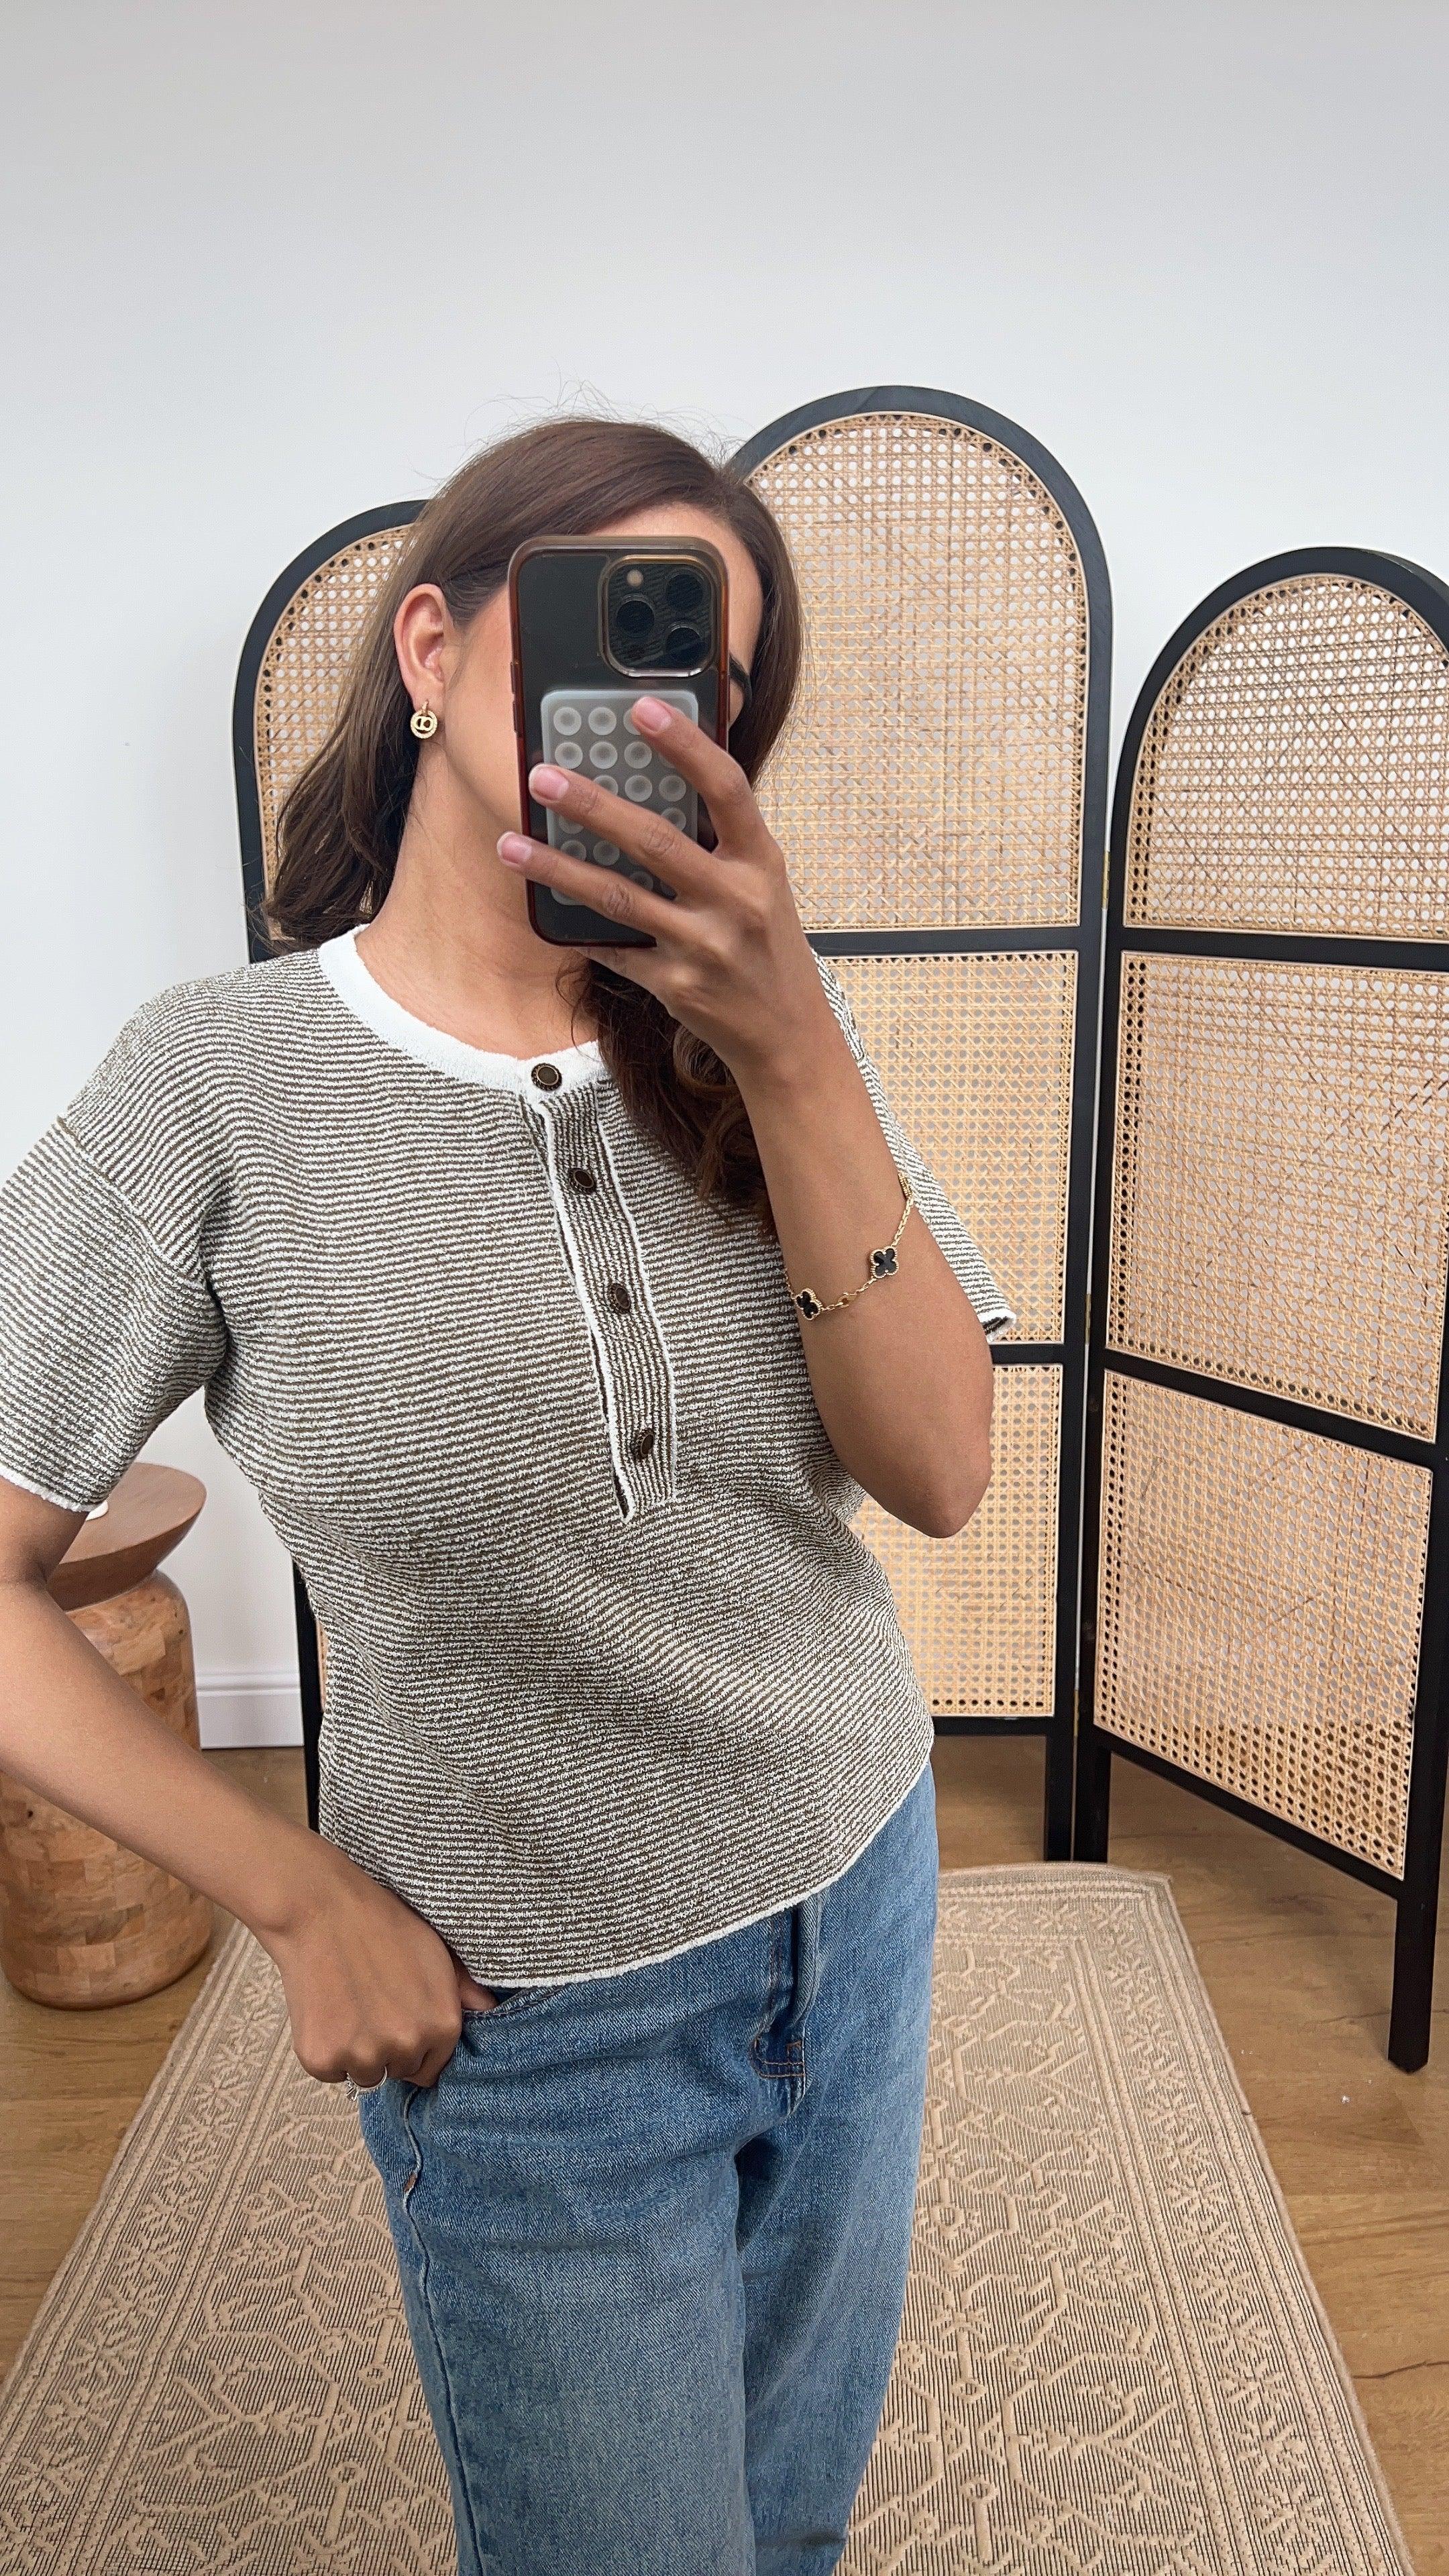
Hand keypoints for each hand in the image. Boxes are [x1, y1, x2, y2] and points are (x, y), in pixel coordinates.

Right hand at [261, 1844, 496, 2089]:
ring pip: (362, 2074)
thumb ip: (464, 1989)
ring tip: (347, 2005)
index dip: (413, 2047)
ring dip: (354, 2053)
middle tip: (369, 2006)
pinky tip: (325, 2010)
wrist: (322, 1909)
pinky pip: (329, 2071)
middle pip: (397, 2071)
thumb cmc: (382, 1925)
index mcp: (441, 2026)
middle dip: (385, 2049)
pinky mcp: (321, 2058)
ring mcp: (362, 2055)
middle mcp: (406, 2047)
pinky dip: (324, 2050)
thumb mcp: (436, 1951)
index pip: (430, 2068)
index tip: (396, 2021)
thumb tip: (489, 2010)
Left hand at [497, 693, 833, 1088]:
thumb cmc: (767, 945)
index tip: (640, 708)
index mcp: (762, 862)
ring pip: (618, 898)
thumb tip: (655, 783)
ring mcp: (704, 948)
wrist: (787, 1032)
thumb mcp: (763, 884)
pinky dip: (576, 929)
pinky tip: (540, 909)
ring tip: (510, 844)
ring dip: (558, 869)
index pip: (726, 789)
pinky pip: (614, 949)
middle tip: (542, 777)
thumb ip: (721, 840)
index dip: (685, 745)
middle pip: (656, 842)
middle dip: (593, 806)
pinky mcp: (676, 986)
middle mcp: (736, 901)